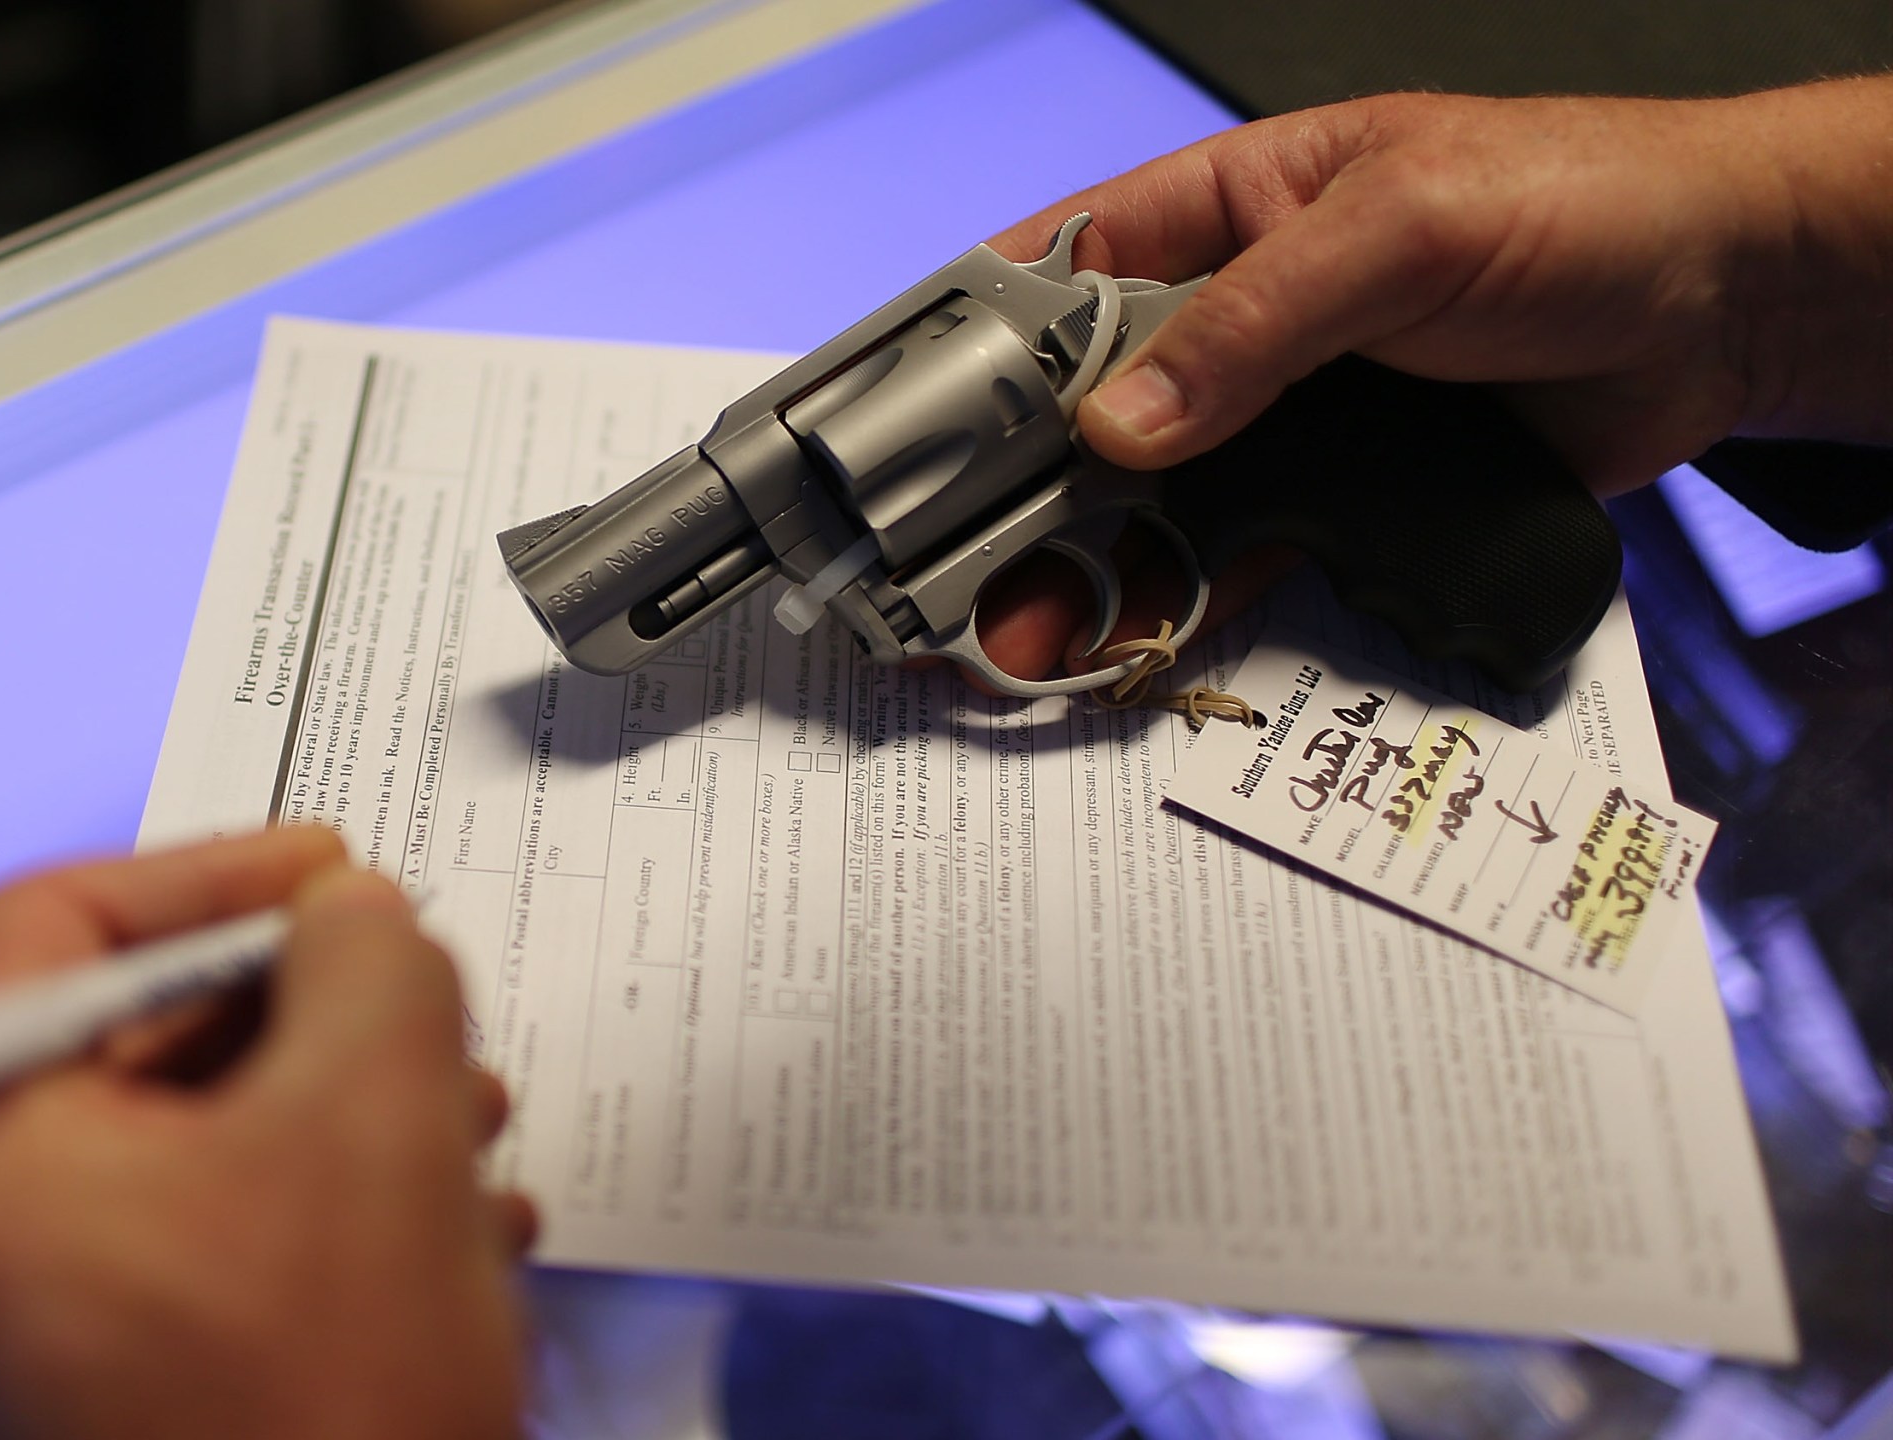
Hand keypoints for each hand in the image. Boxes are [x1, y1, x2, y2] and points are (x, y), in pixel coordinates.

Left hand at [0, 827, 534, 1439]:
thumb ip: (370, 966)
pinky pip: (179, 1278)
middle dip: (299, 1015)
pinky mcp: (72, 1437)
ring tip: (470, 1128)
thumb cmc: (320, 1412)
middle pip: (113, 1053)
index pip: (43, 930)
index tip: (336, 876)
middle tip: (422, 1003)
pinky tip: (445, 1241)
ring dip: (329, 1122)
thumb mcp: (377, 1125)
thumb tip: (353, 919)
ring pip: (168, 1171)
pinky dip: (303, 1229)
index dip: (208, 872)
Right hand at [975, 77, 1892, 680]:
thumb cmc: (1579, 200)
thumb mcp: (1397, 231)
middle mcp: (1237, 317)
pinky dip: (1191, 605)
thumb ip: (1252, 323)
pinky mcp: (1344, 492)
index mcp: (1225, 209)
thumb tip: (1121, 421)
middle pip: (1087, 412)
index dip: (980, 353)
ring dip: (1089, 569)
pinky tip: (1140, 642)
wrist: (1729, 302)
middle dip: (1018, 497)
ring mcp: (1286, 413)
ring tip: (1035, 638)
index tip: (916, 436)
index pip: (1061, 273)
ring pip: (1153, 500)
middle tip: (962, 577)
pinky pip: (1246, 557)